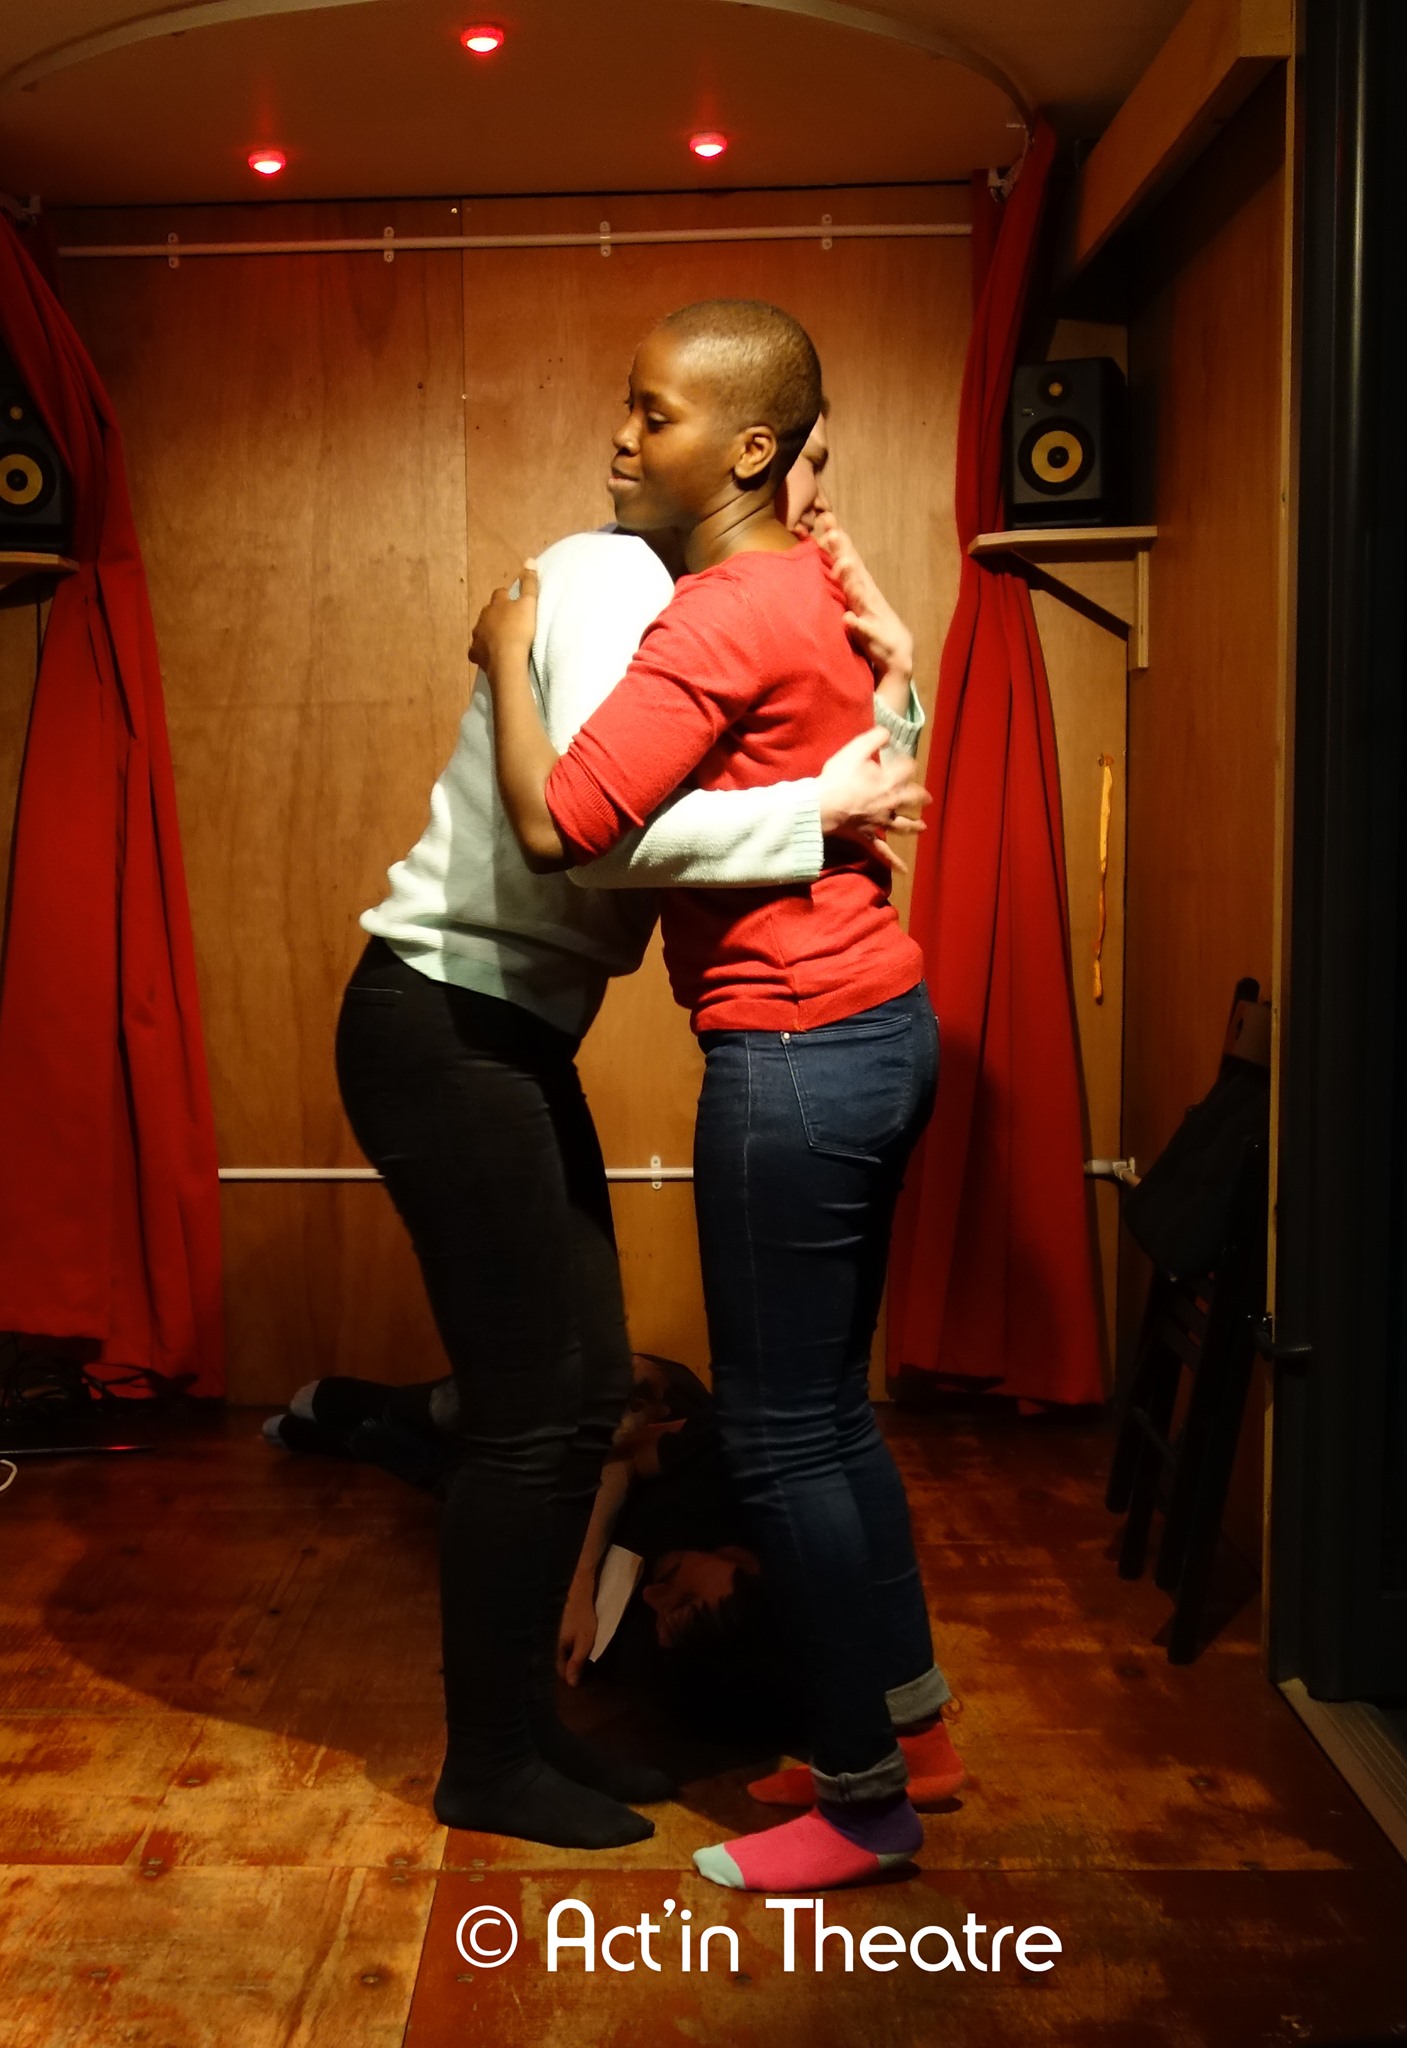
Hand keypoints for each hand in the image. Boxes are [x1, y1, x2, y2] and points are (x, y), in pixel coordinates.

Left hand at [469, 559, 538, 673]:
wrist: (507, 659)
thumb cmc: (520, 629)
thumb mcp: (529, 604)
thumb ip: (529, 583)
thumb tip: (529, 559)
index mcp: (496, 604)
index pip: (499, 594)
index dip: (506, 596)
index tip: (514, 602)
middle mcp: (483, 617)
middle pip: (488, 612)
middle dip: (495, 615)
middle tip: (508, 622)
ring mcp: (477, 636)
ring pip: (481, 630)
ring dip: (488, 632)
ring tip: (500, 640)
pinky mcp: (475, 653)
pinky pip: (477, 650)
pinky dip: (482, 650)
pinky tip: (488, 655)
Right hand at [558, 1575, 598, 1686]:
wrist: (582, 1591)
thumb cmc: (584, 1618)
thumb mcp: (584, 1641)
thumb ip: (577, 1661)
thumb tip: (571, 1684)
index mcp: (559, 1647)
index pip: (560, 1670)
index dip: (570, 1678)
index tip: (583, 1685)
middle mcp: (558, 1641)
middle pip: (562, 1661)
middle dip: (571, 1670)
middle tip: (587, 1677)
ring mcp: (563, 1632)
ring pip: (566, 1652)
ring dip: (574, 1659)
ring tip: (588, 1665)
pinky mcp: (569, 1626)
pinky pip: (571, 1643)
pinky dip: (577, 1649)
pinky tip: (586, 1649)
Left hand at [813, 512, 914, 687]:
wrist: (897, 656)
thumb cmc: (872, 630)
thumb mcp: (853, 605)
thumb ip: (844, 588)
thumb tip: (832, 568)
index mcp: (860, 588)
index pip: (848, 560)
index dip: (838, 541)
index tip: (825, 520)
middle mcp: (867, 595)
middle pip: (854, 568)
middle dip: (843, 549)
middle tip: (832, 528)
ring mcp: (871, 614)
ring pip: (860, 593)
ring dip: (852, 579)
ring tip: (844, 563)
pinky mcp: (873, 635)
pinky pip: (864, 628)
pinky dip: (858, 623)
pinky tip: (849, 618)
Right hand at [818, 727, 929, 874]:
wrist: (823, 805)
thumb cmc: (837, 777)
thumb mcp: (855, 749)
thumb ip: (875, 738)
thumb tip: (888, 733)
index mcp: (888, 781)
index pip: (906, 770)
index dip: (909, 764)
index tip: (908, 762)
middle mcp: (889, 803)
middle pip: (911, 800)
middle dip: (920, 798)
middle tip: (928, 798)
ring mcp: (880, 823)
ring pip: (902, 826)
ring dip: (914, 826)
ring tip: (923, 828)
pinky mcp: (869, 837)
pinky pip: (883, 852)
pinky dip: (894, 862)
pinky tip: (903, 870)